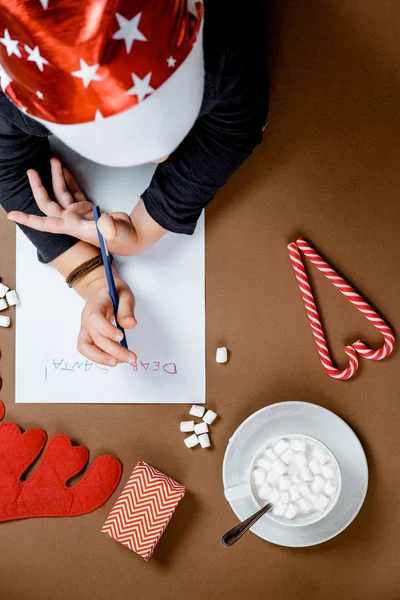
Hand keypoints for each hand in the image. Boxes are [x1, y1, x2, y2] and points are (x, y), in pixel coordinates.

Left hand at [7, 158, 139, 254]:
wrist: (132, 236)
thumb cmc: (123, 238)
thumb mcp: (116, 232)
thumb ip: (110, 227)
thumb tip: (105, 223)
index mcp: (74, 227)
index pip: (46, 223)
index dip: (29, 219)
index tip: (12, 214)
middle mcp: (72, 220)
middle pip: (48, 203)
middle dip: (38, 187)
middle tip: (31, 171)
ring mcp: (79, 214)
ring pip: (61, 194)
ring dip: (56, 177)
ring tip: (53, 160)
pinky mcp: (88, 208)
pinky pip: (73, 192)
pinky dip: (68, 180)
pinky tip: (64, 170)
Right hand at [74, 272, 137, 365]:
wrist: (99, 290)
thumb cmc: (112, 292)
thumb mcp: (124, 294)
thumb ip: (127, 309)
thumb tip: (131, 325)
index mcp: (94, 306)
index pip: (95, 319)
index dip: (107, 329)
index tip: (121, 337)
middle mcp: (86, 319)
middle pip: (95, 338)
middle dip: (113, 350)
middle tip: (131, 357)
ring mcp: (85, 329)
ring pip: (85, 347)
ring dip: (101, 358)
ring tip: (120, 362)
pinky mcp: (87, 336)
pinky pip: (88, 350)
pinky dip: (99, 358)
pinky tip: (115, 359)